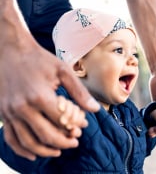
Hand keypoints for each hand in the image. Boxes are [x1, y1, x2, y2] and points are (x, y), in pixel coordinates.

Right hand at [0, 32, 98, 160]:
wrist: (11, 52)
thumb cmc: (39, 60)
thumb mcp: (63, 71)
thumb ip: (79, 92)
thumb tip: (95, 109)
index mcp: (40, 96)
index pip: (62, 120)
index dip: (76, 125)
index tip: (83, 126)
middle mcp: (23, 107)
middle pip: (47, 134)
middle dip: (64, 142)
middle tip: (75, 141)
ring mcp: (10, 112)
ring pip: (29, 142)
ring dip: (46, 150)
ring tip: (59, 150)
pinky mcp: (3, 114)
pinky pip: (11, 139)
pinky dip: (22, 150)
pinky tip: (34, 153)